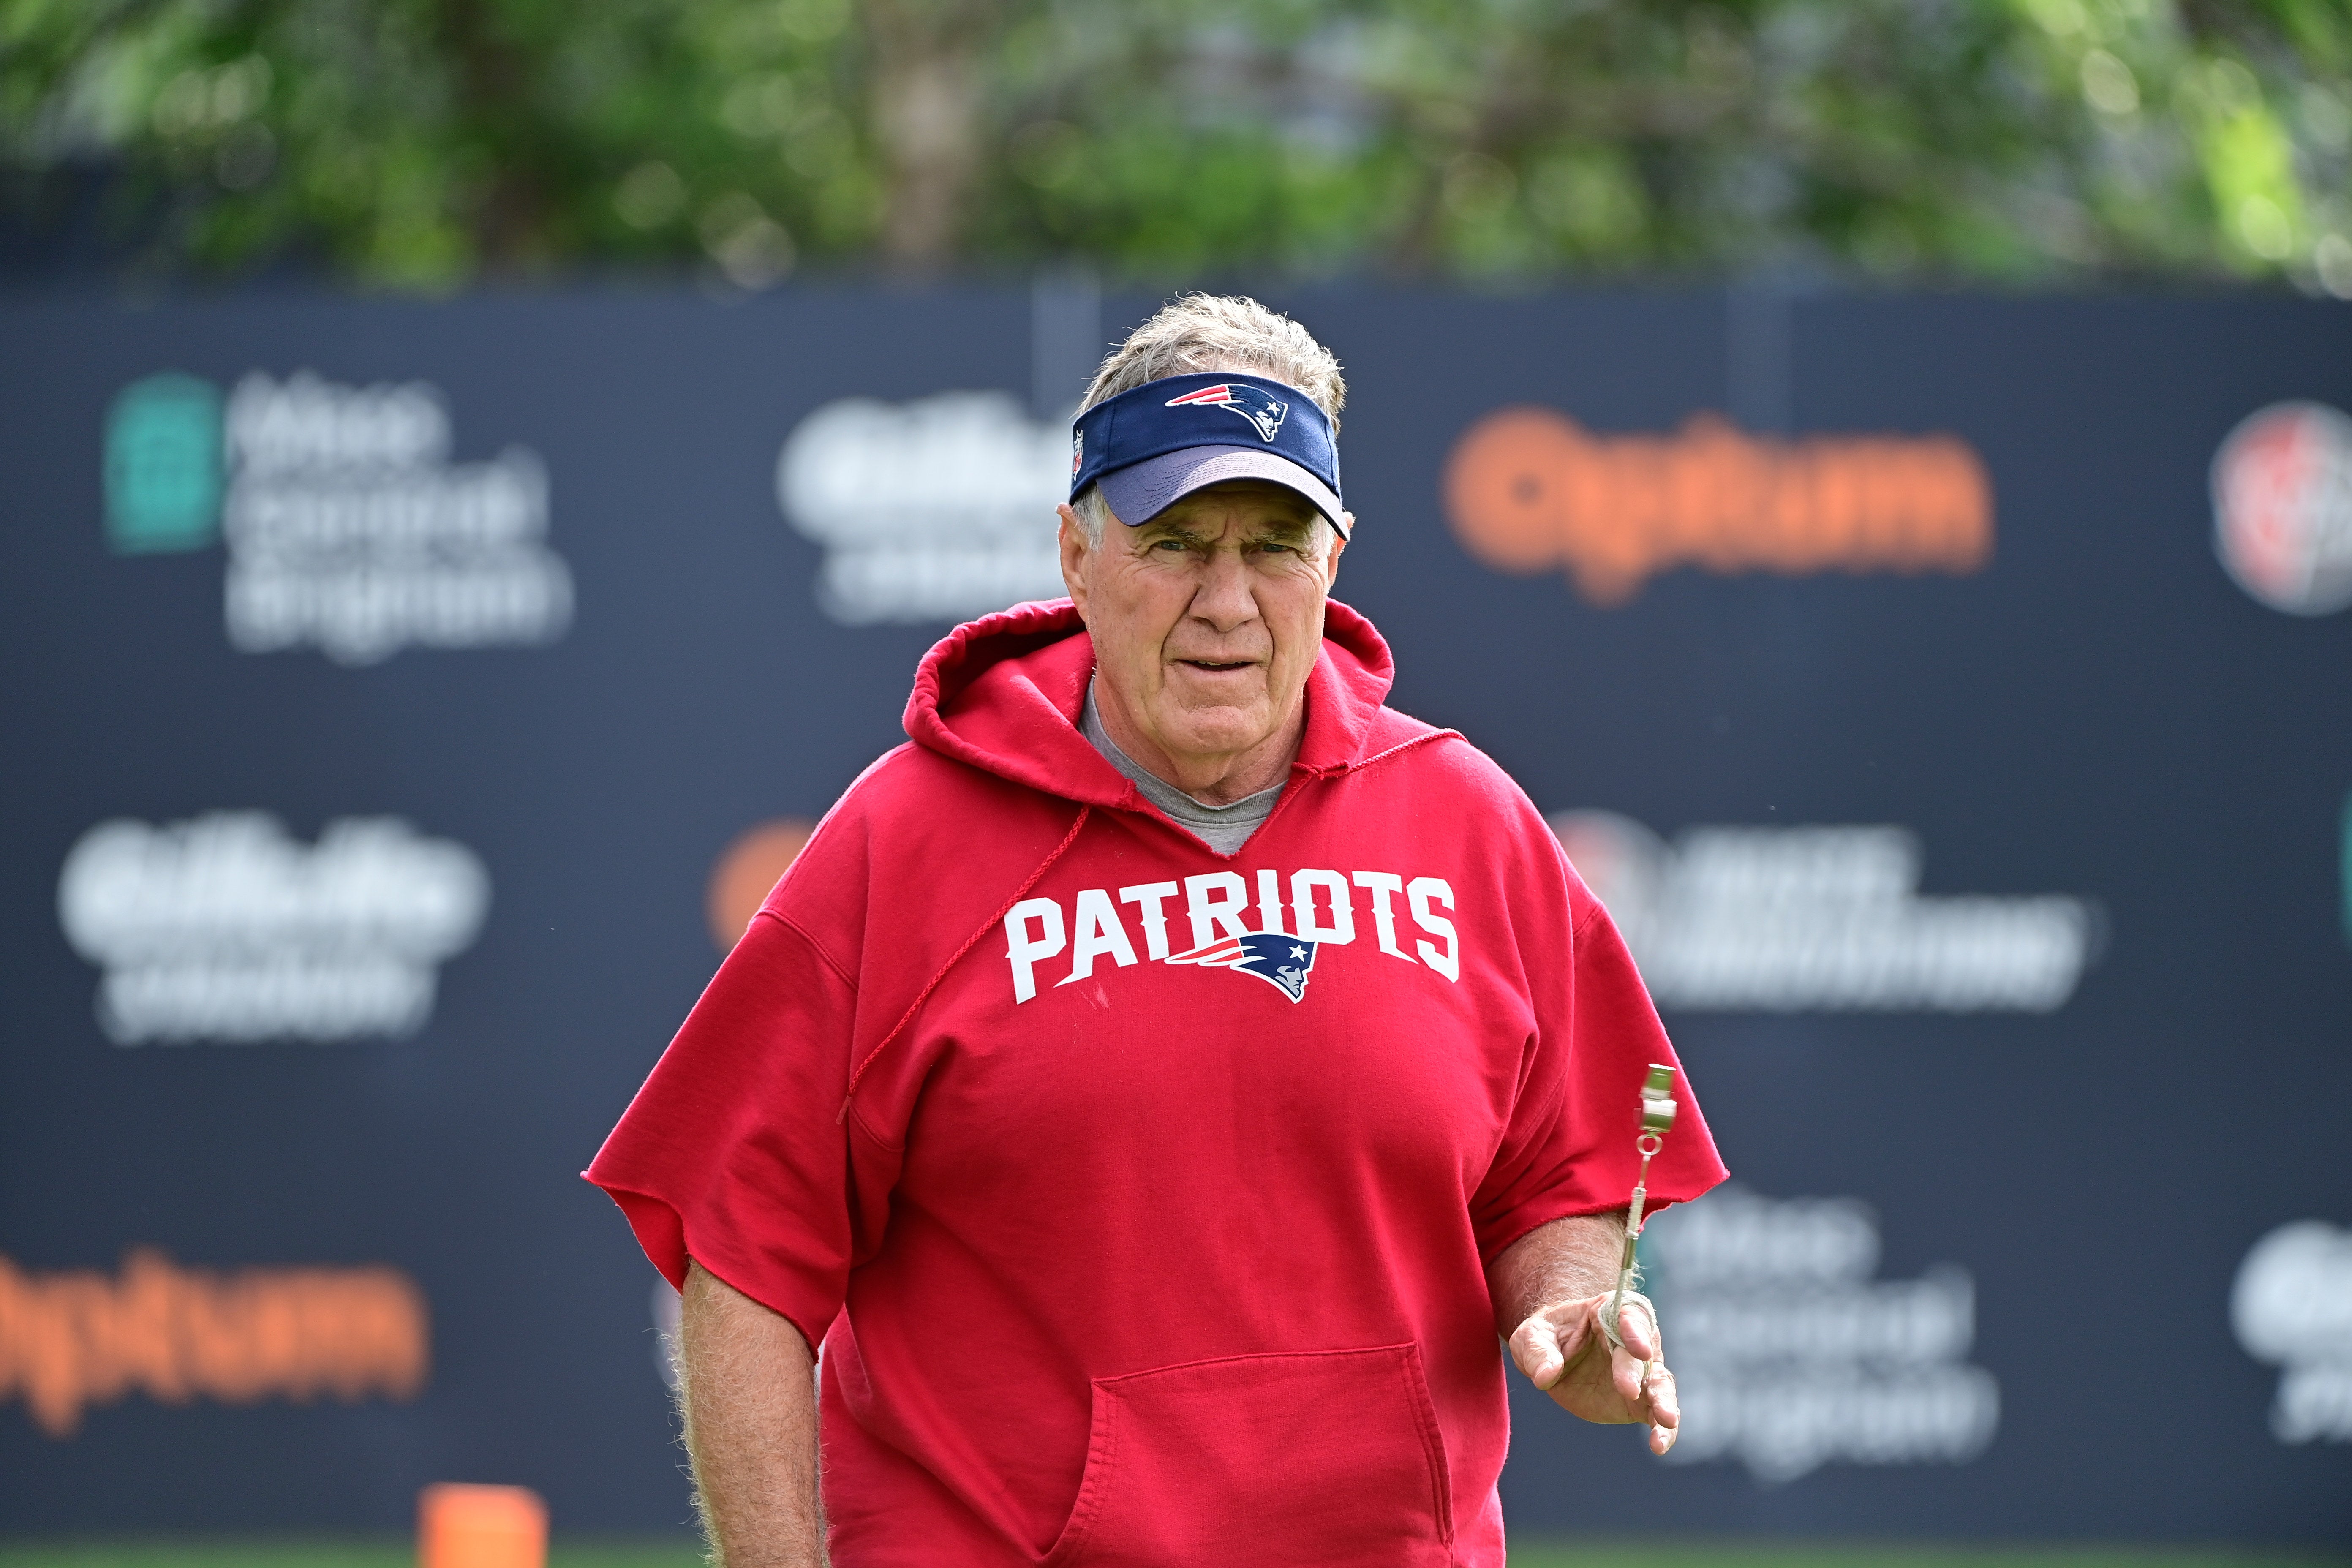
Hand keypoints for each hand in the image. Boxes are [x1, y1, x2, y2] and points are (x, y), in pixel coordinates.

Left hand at [1507, 1291, 1678, 1454]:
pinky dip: (1663, 1429)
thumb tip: (1546, 1375)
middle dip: (1635, 1371)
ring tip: (1665, 1420)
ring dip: (1664, 1401)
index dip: (1636, 1330)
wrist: (1553, 1357)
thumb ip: (1538, 1352)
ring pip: (1660, 1383)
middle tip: (1626, 1390)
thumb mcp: (1530, 1336)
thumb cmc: (1545, 1336)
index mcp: (1608, 1312)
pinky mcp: (1637, 1402)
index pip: (1629, 1314)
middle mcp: (1631, 1340)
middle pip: (1643, 1353)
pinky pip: (1655, 1413)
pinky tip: (1660, 1444)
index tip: (1639, 1348)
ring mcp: (1638, 1372)